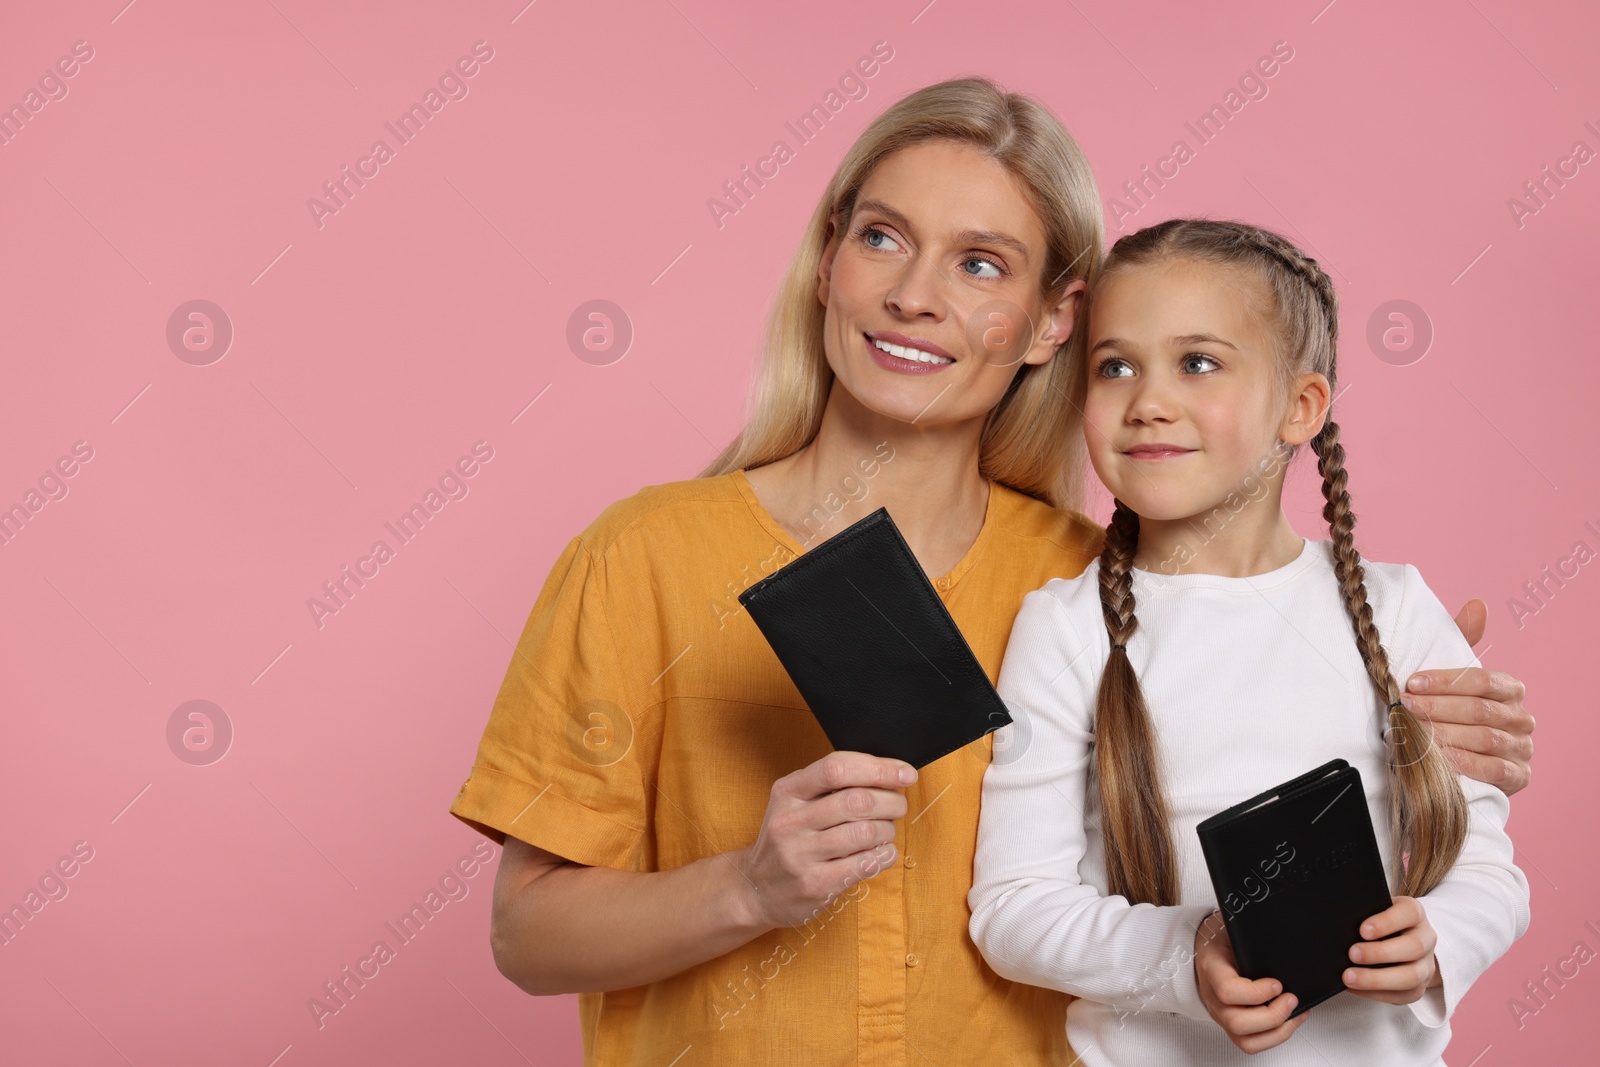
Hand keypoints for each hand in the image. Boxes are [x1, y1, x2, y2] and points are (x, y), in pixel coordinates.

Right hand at [732, 751, 913, 929]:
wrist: (754, 889)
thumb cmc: (787, 839)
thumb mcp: (793, 803)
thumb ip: (830, 786)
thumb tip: (887, 772)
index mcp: (787, 792)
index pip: (836, 768)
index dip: (878, 768)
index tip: (905, 773)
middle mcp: (790, 821)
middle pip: (857, 801)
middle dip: (891, 801)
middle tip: (898, 805)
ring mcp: (801, 855)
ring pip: (865, 833)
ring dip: (888, 829)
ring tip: (885, 831)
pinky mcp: (816, 885)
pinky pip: (866, 864)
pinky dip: (884, 854)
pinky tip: (881, 852)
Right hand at [1193, 911, 1308, 1052]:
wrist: (1206, 948)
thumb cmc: (1222, 938)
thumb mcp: (1232, 929)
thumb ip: (1251, 935)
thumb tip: (1283, 935)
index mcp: (1211, 969)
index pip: (1227, 991)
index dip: (1256, 993)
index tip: (1278, 983)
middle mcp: (1213, 997)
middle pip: (1237, 1022)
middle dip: (1272, 1016)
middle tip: (1291, 998)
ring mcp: (1221, 1014)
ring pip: (1246, 1040)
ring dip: (1277, 1031)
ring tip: (1296, 1012)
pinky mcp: (1232, 1025)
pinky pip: (1251, 1043)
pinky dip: (1276, 1037)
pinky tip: (1292, 1019)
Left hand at [1344, 896, 1439, 1003]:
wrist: (1400, 941)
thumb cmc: (1379, 922)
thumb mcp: (1374, 910)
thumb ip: (1362, 913)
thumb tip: (1336, 926)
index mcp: (1414, 914)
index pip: (1409, 913)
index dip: (1387, 922)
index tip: (1363, 930)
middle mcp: (1426, 939)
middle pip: (1413, 947)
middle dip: (1380, 953)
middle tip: (1352, 954)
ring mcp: (1425, 965)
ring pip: (1411, 977)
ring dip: (1377, 979)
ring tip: (1349, 977)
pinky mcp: (1419, 988)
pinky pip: (1402, 996)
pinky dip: (1375, 993)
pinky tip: (1353, 988)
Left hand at [1402, 598, 1533, 794]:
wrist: (1461, 761)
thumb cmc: (1455, 712)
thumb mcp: (1455, 678)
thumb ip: (1463, 642)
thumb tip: (1477, 605)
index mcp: (1510, 689)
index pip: (1482, 680)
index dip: (1445, 681)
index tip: (1411, 683)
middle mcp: (1522, 718)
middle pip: (1480, 710)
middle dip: (1438, 708)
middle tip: (1405, 707)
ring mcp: (1522, 748)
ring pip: (1486, 738)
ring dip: (1447, 734)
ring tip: (1416, 732)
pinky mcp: (1519, 776)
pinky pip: (1496, 770)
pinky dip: (1467, 764)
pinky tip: (1442, 759)